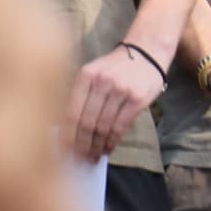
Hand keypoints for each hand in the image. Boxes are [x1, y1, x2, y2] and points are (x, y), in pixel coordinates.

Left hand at [67, 41, 167, 163]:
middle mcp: (101, 82)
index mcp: (85, 76)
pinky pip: (120, 126)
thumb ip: (81, 96)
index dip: (67, 135)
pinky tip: (108, 148)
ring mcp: (120, 90)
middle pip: (86, 122)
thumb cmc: (115, 67)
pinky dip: (112, 141)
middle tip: (79, 159)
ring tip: (93, 157)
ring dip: (97, 146)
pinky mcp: (136, 99)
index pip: (71, 112)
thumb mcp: (93, 73)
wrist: (146, 51)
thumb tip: (68, 129)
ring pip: (103, 127)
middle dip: (81, 145)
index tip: (63, 151)